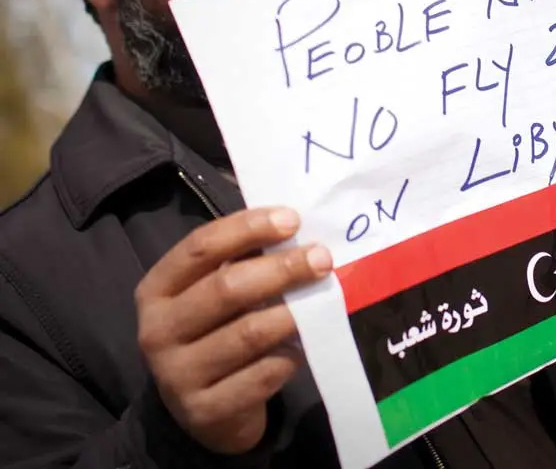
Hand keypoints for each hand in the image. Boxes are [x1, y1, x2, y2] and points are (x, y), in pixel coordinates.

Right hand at [135, 208, 331, 453]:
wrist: (203, 410)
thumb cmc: (215, 332)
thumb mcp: (214, 293)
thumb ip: (243, 261)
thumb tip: (293, 228)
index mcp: (157, 290)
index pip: (200, 247)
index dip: (247, 228)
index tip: (292, 219)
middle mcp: (158, 331)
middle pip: (226, 288)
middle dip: (282, 269)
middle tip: (322, 259)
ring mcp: (178, 374)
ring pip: (249, 333)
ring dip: (293, 313)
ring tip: (323, 299)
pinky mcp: (205, 411)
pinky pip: (262, 375)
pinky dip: (289, 357)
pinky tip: (303, 347)